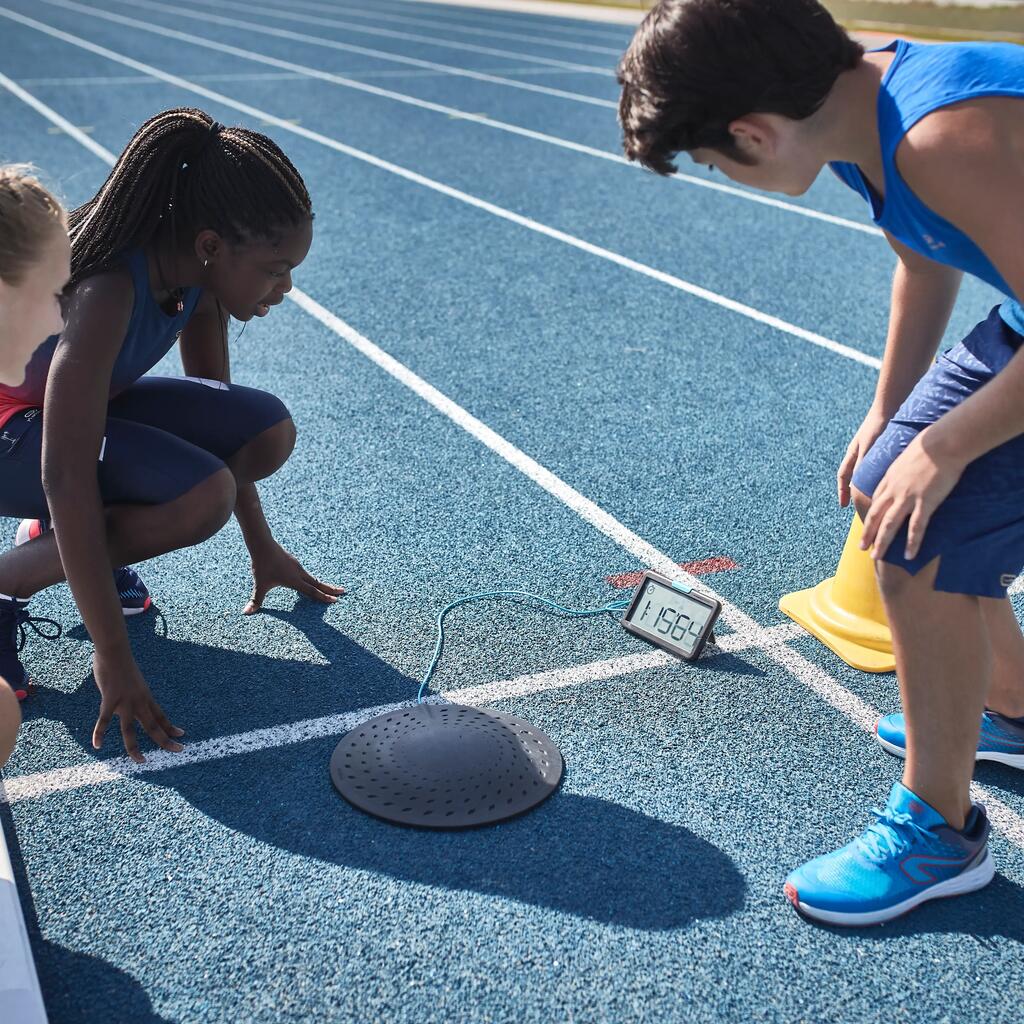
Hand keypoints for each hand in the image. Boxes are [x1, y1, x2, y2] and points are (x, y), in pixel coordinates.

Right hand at [92, 648, 184, 763]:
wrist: (115, 651)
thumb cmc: (121, 665)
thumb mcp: (133, 682)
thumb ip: (131, 695)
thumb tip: (127, 703)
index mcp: (146, 697)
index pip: (161, 716)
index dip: (170, 727)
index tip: (181, 736)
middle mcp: (139, 702)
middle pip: (154, 726)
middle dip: (166, 740)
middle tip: (179, 751)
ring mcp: (125, 702)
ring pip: (131, 730)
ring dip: (135, 748)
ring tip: (141, 761)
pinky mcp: (110, 700)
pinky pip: (104, 720)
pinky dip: (99, 733)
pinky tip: (97, 745)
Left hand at [244, 538, 344, 613]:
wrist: (263, 545)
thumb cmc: (262, 565)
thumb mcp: (259, 585)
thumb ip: (256, 600)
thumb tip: (246, 613)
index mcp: (294, 581)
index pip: (312, 591)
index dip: (324, 597)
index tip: (335, 600)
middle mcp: (299, 573)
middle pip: (318, 583)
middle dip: (331, 589)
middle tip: (343, 592)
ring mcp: (297, 567)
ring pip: (312, 578)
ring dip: (321, 584)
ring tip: (328, 588)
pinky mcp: (293, 562)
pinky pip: (305, 573)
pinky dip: (311, 579)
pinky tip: (309, 580)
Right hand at [838, 405, 890, 506]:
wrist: (892, 403)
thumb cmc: (879, 424)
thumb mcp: (869, 447)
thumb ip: (863, 465)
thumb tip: (858, 486)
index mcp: (853, 454)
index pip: (844, 476)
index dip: (843, 491)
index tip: (843, 506)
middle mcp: (860, 452)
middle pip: (854, 476)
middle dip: (855, 491)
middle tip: (860, 505)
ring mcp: (871, 448)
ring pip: (866, 472)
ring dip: (867, 484)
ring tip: (875, 497)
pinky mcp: (882, 445)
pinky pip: (878, 465)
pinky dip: (880, 475)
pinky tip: (890, 481)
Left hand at [859, 429, 966, 560]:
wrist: (943, 442)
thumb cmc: (930, 444)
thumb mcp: (908, 454)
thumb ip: (904, 466)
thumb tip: (906, 467)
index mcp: (889, 477)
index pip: (875, 500)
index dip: (870, 514)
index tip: (867, 525)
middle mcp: (894, 489)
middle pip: (875, 515)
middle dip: (867, 533)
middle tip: (861, 547)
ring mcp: (907, 497)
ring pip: (889, 525)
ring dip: (882, 542)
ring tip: (876, 557)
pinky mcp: (925, 502)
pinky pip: (915, 527)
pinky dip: (911, 543)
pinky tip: (908, 555)